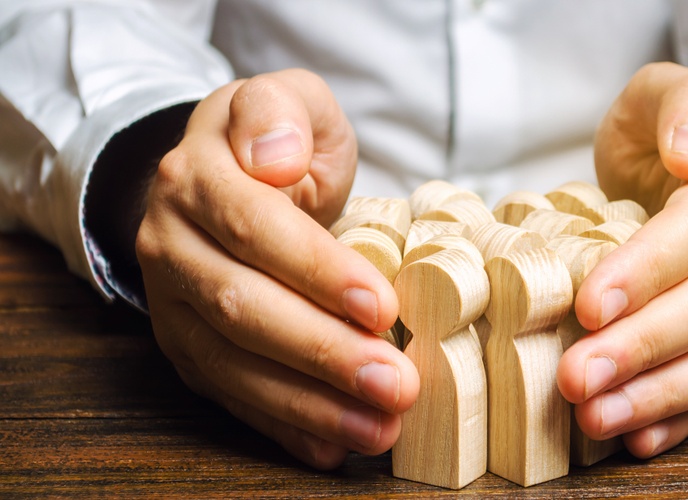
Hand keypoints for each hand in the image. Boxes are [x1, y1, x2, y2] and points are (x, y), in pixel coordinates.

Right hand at [136, 69, 418, 468]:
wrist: (219, 178)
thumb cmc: (275, 144)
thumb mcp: (286, 100)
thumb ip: (281, 112)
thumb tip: (274, 157)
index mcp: (198, 178)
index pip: (255, 227)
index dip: (317, 270)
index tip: (382, 305)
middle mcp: (171, 244)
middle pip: (243, 308)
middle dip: (323, 353)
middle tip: (396, 384)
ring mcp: (171, 304)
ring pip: (233, 365)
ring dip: (309, 404)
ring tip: (378, 427)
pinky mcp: (186, 347)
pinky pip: (228, 395)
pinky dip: (281, 426)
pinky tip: (331, 447)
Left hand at [557, 63, 687, 456]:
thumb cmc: (671, 132)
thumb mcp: (668, 92)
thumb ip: (686, 105)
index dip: (649, 271)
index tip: (592, 304)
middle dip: (644, 347)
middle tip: (577, 378)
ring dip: (660, 395)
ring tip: (598, 418)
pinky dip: (683, 417)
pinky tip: (637, 439)